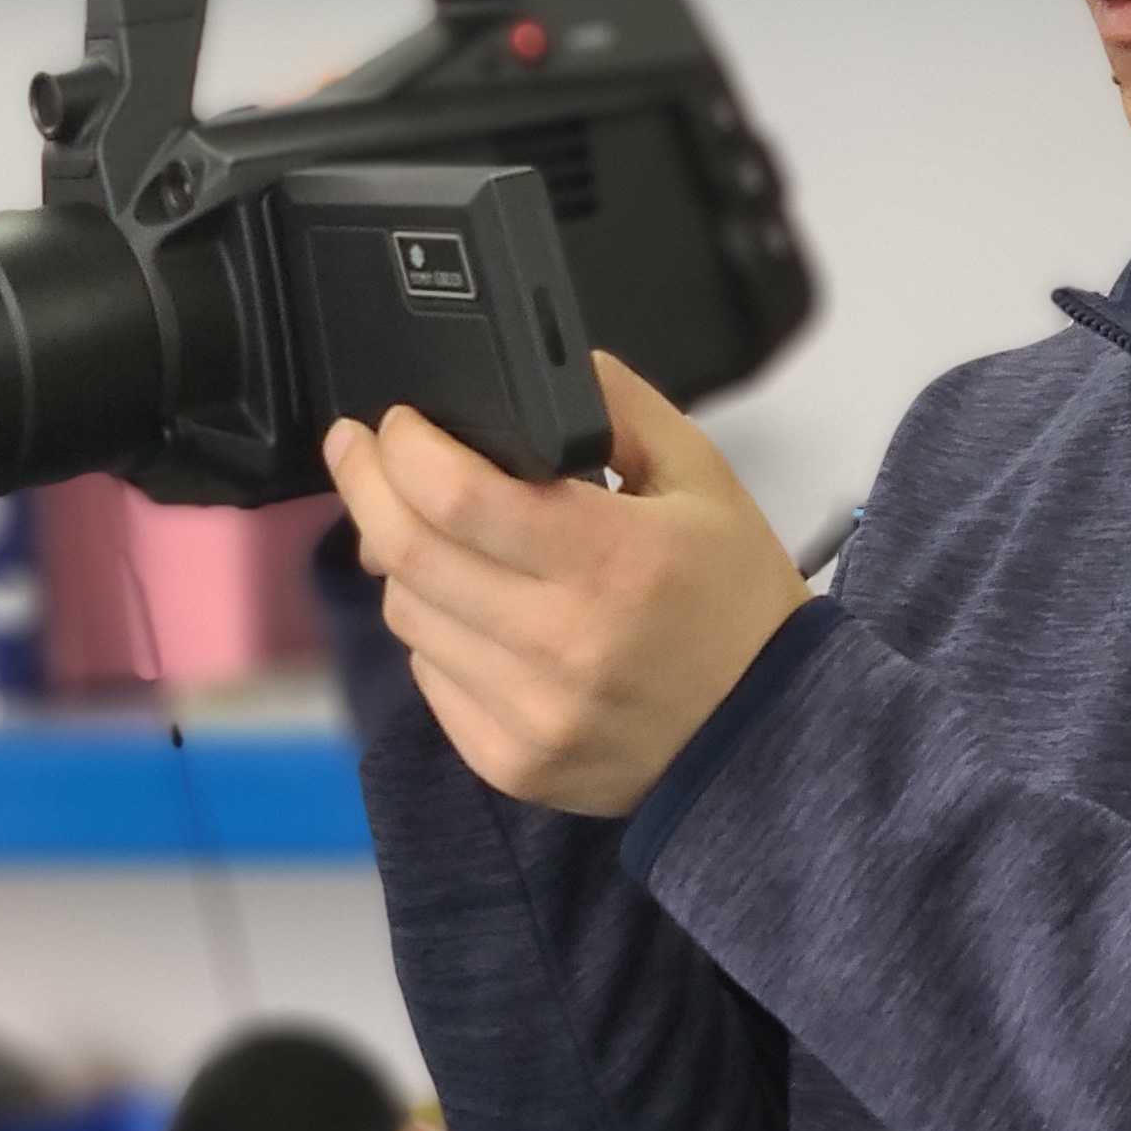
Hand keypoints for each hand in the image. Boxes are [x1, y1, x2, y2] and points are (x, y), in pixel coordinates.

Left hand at [322, 353, 814, 816]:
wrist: (773, 733)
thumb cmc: (734, 596)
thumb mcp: (703, 477)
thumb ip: (620, 408)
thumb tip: (542, 368)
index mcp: (614, 559)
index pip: (458, 495)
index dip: (404, 448)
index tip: (395, 421)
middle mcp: (564, 642)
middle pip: (408, 553)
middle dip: (366, 485)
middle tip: (358, 450)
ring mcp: (532, 712)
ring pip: (407, 615)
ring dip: (399, 560)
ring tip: (425, 529)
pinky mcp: (511, 763)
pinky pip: (428, 679)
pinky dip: (434, 631)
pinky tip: (464, 607)